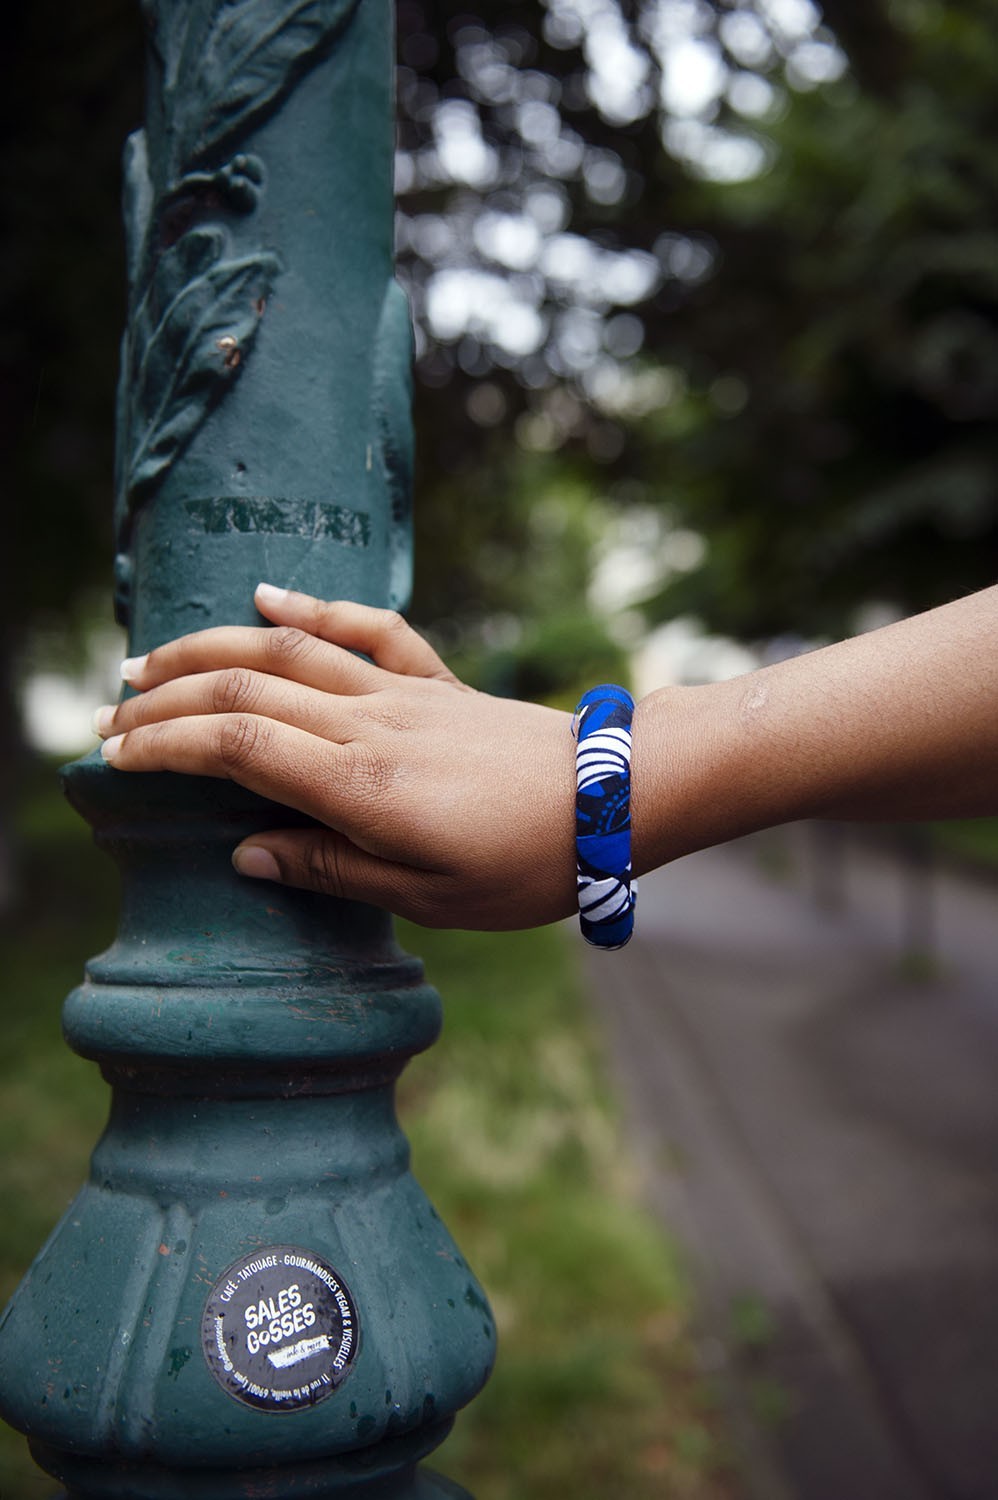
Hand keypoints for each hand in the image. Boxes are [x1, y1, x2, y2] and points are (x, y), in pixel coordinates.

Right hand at [94, 584, 576, 929]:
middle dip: (164, 699)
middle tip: (107, 716)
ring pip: (289, 650)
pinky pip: (368, 631)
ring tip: (149, 659)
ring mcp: (404, 693)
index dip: (165, 746)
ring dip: (211, 649)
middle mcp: (371, 725)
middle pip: (244, 689)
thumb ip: (331, 868)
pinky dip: (313, 609)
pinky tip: (266, 598)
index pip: (236, 746)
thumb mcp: (430, 898)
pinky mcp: (435, 681)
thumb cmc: (528, 864)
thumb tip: (243, 852)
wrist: (615, 801)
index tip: (113, 756)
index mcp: (362, 786)